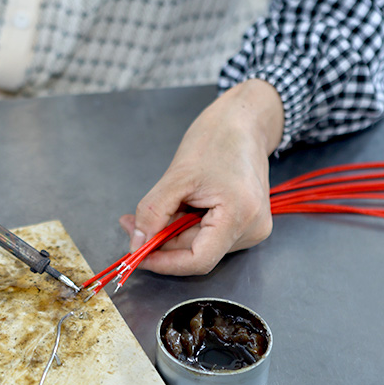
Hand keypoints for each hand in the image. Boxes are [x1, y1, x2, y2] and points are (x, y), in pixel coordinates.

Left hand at [119, 79, 284, 274]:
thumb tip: (136, 243)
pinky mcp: (246, 223)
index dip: (164, 263)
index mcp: (241, 216)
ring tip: (162, 204)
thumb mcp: (176, 176)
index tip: (137, 254)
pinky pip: (209, 235)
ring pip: (200, 245)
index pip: (198, 261)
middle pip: (197, 253)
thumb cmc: (216, 139)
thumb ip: (154, 213)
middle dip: (161, 242)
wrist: (244, 121)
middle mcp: (252, 229)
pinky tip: (180, 206)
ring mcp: (252, 228)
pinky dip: (186, 226)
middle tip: (131, 223)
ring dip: (173, 233)